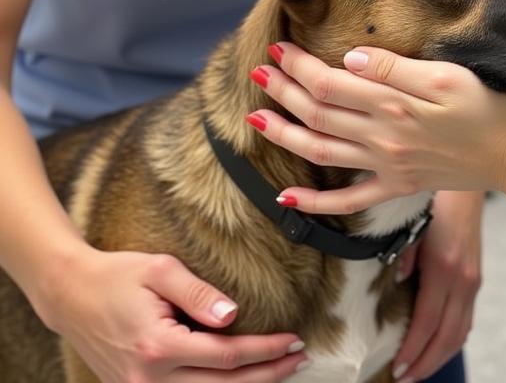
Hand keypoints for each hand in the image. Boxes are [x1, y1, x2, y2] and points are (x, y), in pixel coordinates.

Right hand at [43, 245, 307, 379]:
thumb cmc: (118, 275)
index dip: (265, 350)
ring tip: (281, 371)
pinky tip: (240, 379)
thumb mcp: (160, 270)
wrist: (70, 295)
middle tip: (299, 359)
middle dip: (266, 374)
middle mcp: (148, 379)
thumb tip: (233, 315)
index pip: (226, 355)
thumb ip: (198, 293)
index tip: (294, 339)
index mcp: (157, 347)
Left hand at [247, 42, 505, 211]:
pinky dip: (315, 202)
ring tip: (256, 120)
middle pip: (320, 114)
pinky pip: (349, 199)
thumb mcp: (448, 75)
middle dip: (284, 93)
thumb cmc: (495, 105)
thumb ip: (394, 68)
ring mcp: (390, 166)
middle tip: (259, 71)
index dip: (300, 66)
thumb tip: (348, 58)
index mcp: (395, 104)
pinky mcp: (401, 185)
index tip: (279, 47)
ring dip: (286, 136)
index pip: (331, 84)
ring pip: (324, 152)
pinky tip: (288, 198)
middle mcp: (385, 138)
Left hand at [390, 190, 482, 381]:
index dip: (412, 350)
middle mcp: (463, 279)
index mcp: (444, 268)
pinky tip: (437, 346)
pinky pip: (466, 320)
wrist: (467, 187)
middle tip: (403, 379)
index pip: (427, 323)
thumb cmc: (436, 202)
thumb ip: (404, 254)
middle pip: (446, 337)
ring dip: (439, 357)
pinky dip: (452, 340)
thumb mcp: (414, 224)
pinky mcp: (476, 278)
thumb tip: (397, 281)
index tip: (396, 368)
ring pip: (459, 334)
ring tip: (418, 370)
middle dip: (425, 363)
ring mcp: (473, 280)